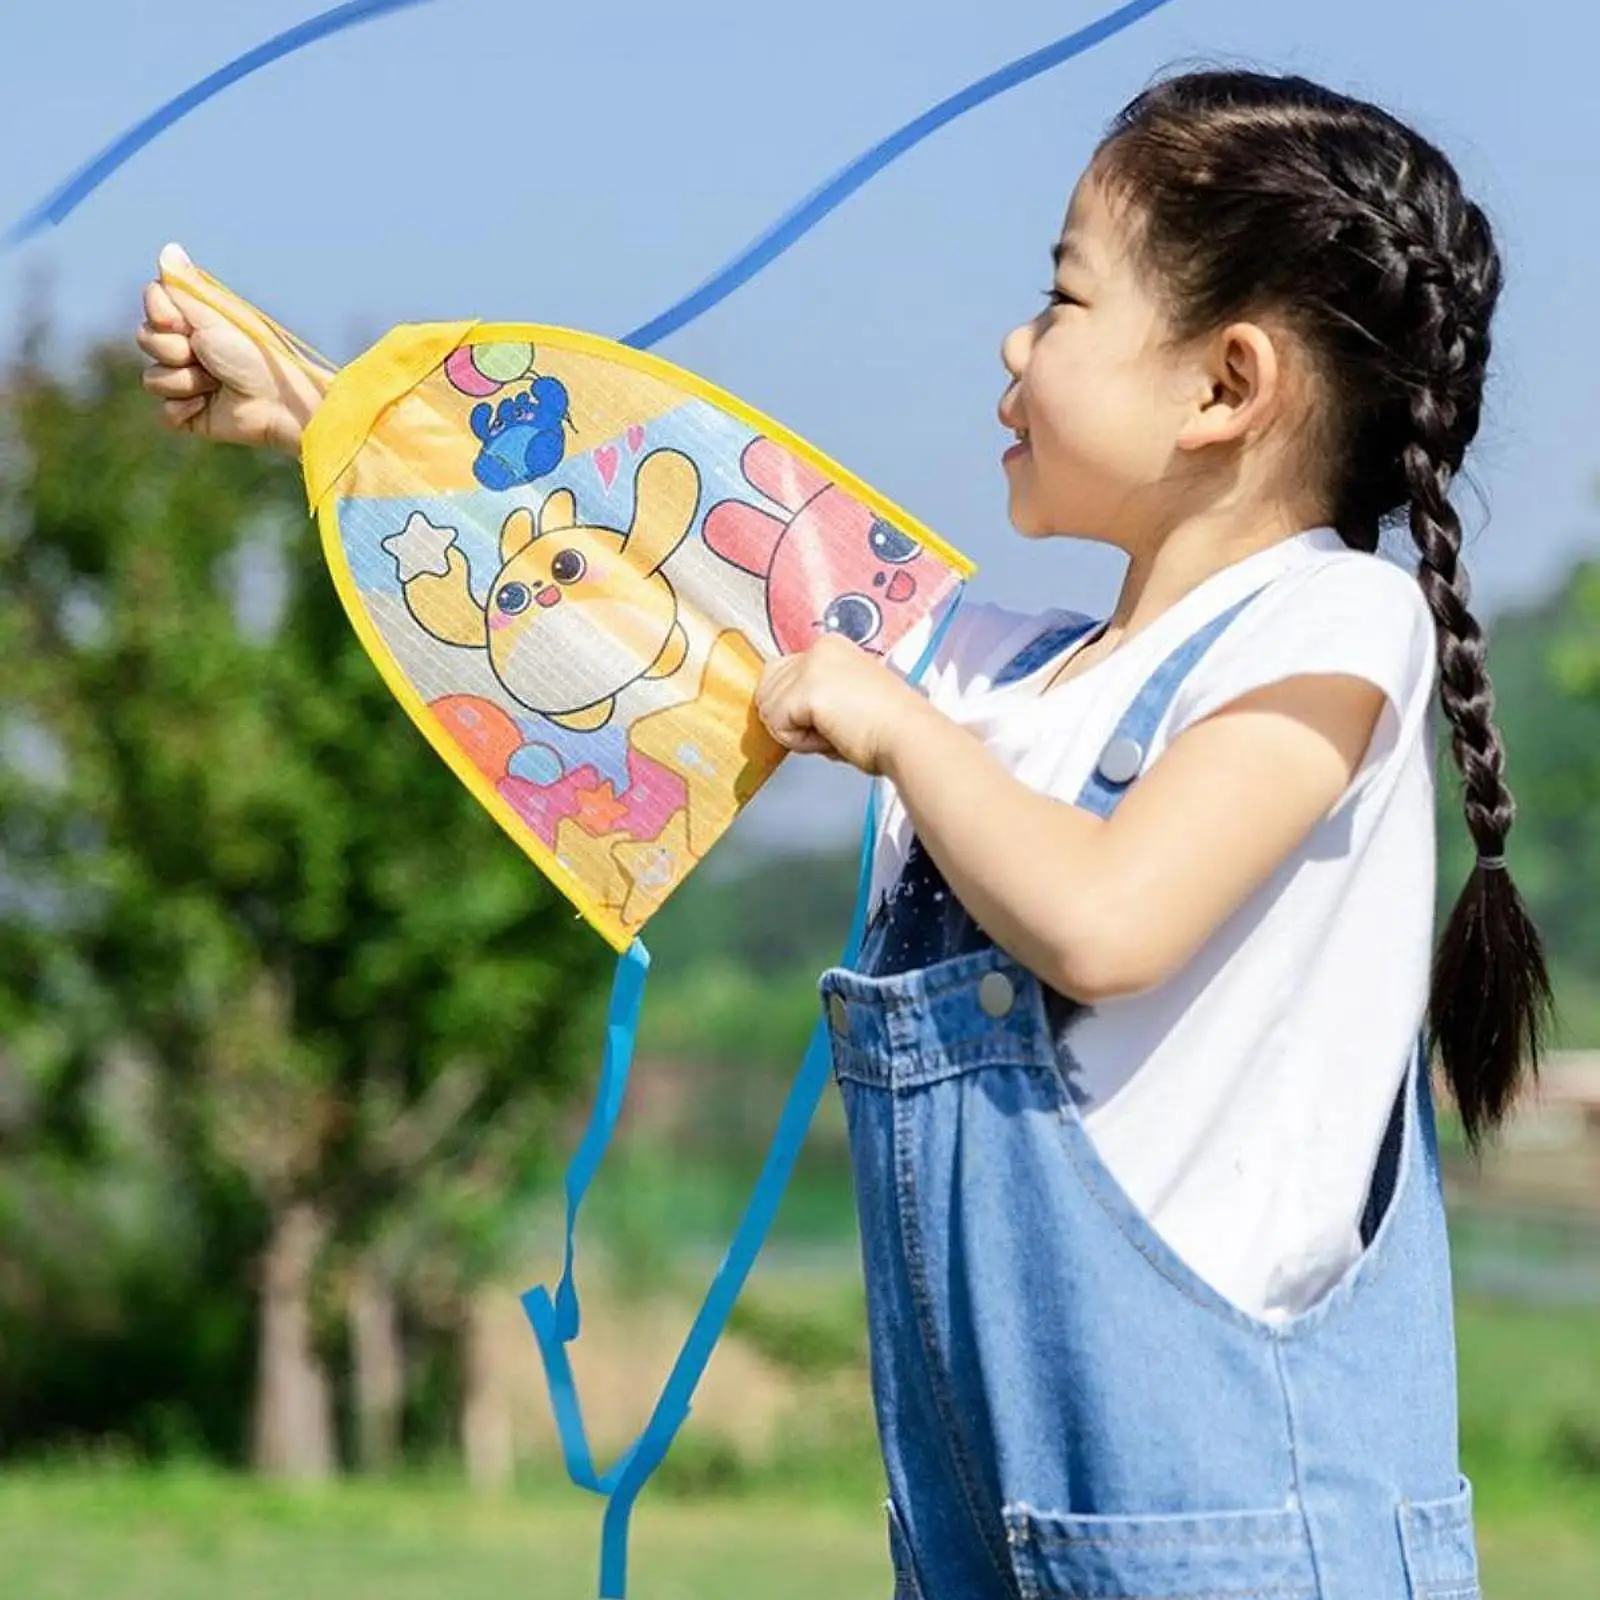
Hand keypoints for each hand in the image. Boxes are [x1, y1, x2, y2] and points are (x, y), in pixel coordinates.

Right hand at [135, 244, 329, 453]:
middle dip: (174, 349)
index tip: (185, 324)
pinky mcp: (189, 415)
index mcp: (193, 320)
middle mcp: (186, 349)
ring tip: (216, 383)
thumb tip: (168, 248)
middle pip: (144, 340)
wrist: (279, 400)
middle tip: (207, 356)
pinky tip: (210, 405)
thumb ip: (185, 285)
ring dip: (185, 382)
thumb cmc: (254, 353)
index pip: (151, 305)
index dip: (162, 315)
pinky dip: (185, 410)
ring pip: (151, 380)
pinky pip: (164, 414)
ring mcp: (186, 383)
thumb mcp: (214, 314)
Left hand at [755, 634, 928, 775]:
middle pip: (766, 691)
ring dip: (797, 733)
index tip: (834, 717)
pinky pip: (777, 726)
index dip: (796, 709)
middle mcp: (818, 648)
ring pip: (769, 710)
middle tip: (835, 727)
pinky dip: (801, 742)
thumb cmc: (888, 730)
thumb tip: (780, 716)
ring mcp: (811, 665)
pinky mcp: (807, 689)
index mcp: (830, 646)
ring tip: (837, 730)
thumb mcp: (844, 699)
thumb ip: (812, 698)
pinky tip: (832, 735)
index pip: (779, 676)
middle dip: (792, 720)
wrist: (909, 737)